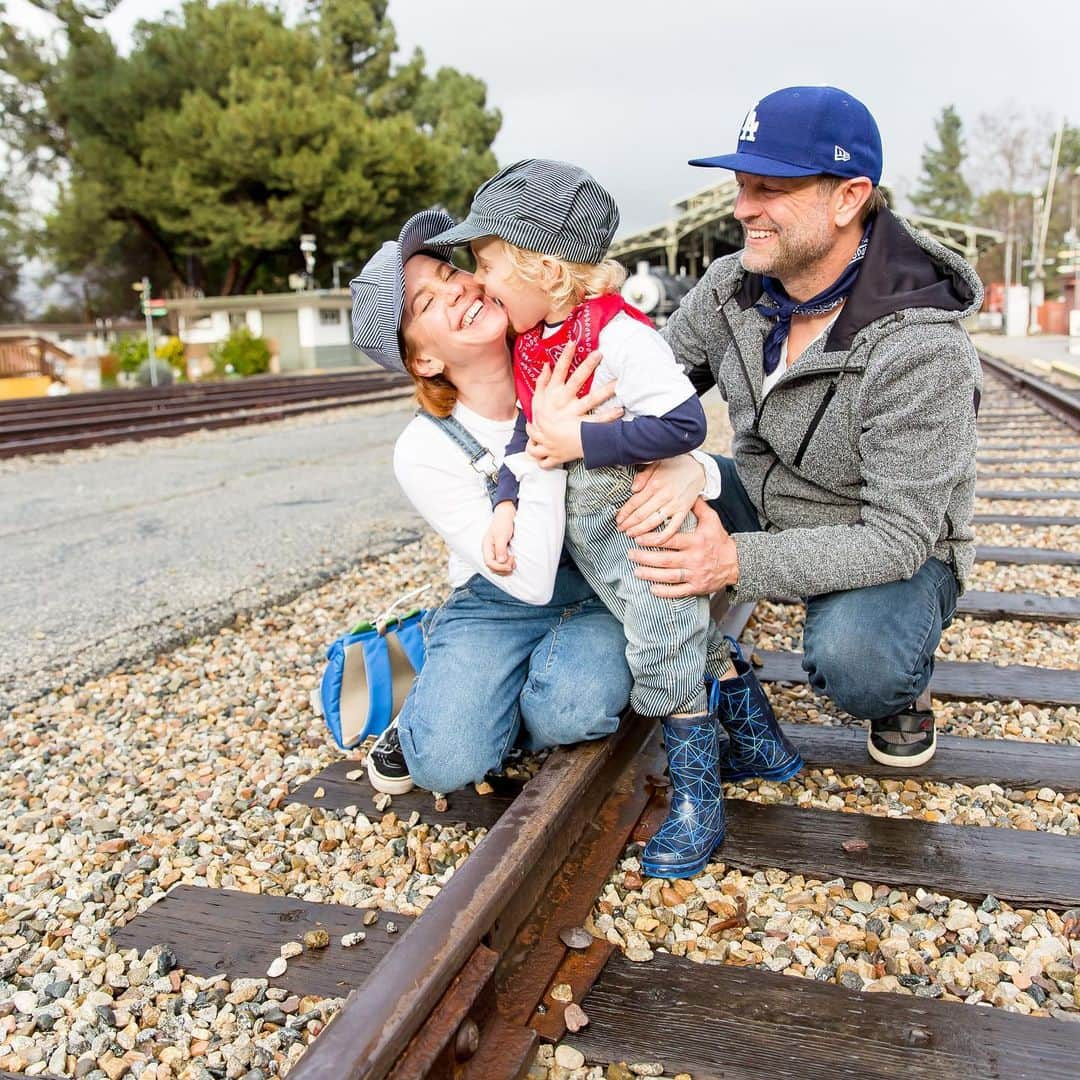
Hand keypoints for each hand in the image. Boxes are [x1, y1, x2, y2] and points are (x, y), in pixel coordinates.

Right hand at [482, 502, 516, 575]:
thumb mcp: (501, 535)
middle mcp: (489, 551)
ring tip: (514, 563)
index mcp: (486, 547)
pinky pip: (501, 564)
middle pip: (492, 567)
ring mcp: (494, 552)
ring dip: (506, 568)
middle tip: (513, 562)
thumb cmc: (503, 523)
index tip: (509, 564)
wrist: (506, 516)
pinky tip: (513, 562)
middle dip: (503, 568)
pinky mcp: (500, 552)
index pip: (489, 563)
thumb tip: (501, 561)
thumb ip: (500, 548)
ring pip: (497, 567)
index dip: (499, 567)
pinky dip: (507, 565)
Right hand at [526, 341, 621, 468]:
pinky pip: (595, 421)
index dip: (565, 356)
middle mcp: (562, 402)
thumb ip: (541, 382)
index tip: (573, 342)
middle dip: (587, 366)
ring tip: (618, 382)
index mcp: (552, 394)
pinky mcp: (579, 428)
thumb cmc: (540, 420)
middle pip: (576, 381)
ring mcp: (571, 415)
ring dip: (604, 391)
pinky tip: (619, 410)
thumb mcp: (536, 401)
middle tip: (599, 353)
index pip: (559, 370)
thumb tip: (547, 364)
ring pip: (589, 400)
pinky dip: (608, 416)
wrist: (540, 445)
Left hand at [616, 455, 706, 542]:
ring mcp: (674, 505)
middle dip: (628, 523)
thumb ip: (643, 476)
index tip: (617, 519)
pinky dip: (661, 537)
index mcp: (654, 484)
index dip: (624, 512)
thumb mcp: (656, 464)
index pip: (634, 502)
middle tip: (620, 529)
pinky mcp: (683, 512)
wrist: (698, 469)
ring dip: (639, 531)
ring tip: (630, 535)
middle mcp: (663, 496)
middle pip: (641, 514)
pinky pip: (671, 528)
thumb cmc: (675, 466)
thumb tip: (633, 489)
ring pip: (653, 522)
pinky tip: (651, 541)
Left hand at [627, 498, 738, 596]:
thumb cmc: (720, 540)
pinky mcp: (697, 587)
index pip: (671, 540)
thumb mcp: (712, 520)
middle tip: (630, 554)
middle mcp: (694, 558)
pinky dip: (666, 592)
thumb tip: (687, 493)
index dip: (653, 540)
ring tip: (636, 571)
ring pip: (670, 576)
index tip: (638, 538)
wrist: (736, 563)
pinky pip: (679, 591)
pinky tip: (653, 589)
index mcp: (696, 541)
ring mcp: (695, 575)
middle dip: (646, 558)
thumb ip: (698, 507)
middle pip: (666, 560)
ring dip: (651, 575)